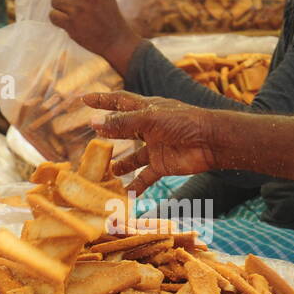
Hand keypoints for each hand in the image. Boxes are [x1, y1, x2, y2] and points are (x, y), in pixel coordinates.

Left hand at [49, 0, 141, 72]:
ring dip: (61, 9)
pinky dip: (58, 20)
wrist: (116, 39)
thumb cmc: (107, 14)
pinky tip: (69, 23)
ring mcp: (78, 8)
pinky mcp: (72, 23)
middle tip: (72, 4)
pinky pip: (53, 15)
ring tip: (74, 15)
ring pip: (54, 1)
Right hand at [85, 92, 218, 190]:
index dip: (101, 100)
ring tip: (107, 170)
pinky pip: (145, 176)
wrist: (211, 142)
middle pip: (123, 129)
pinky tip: (125, 194)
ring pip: (133, 157)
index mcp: (146, 109)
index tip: (83, 100)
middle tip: (91, 139)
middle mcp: (148, 127)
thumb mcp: (150, 120)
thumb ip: (122, 123)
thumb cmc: (184, 122)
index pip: (119, 101)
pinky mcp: (162, 164)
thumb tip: (93, 123)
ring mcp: (155, 147)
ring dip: (121, 164)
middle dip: (108, 133)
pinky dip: (136, 186)